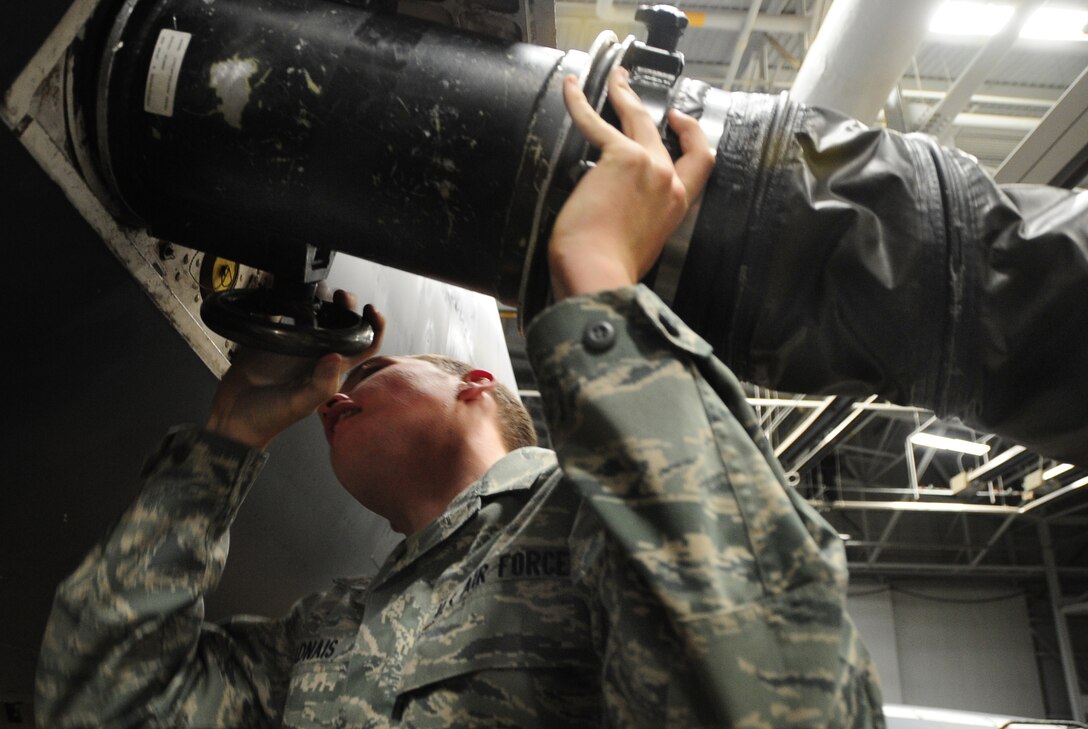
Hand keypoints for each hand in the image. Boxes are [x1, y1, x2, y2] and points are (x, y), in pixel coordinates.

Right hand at [205, 291, 384, 449]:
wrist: (232, 418)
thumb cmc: (269, 417)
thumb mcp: (298, 403)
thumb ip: (320, 384)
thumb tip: (337, 357)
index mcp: (331, 370)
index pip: (364, 347)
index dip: (373, 327)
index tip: (370, 309)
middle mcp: (317, 354)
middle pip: (342, 325)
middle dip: (346, 307)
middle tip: (338, 294)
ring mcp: (295, 345)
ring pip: (316, 315)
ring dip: (320, 299)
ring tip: (316, 287)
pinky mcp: (271, 337)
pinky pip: (283, 313)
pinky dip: (285, 298)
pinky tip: (285, 289)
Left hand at [547, 66, 713, 299]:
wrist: (597, 274)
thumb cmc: (610, 269)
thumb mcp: (641, 246)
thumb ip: (640, 223)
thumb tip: (620, 217)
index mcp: (676, 206)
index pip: (699, 162)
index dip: (691, 136)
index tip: (678, 122)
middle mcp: (668, 182)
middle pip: (664, 133)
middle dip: (647, 106)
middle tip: (631, 89)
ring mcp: (647, 166)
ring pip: (636, 117)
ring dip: (623, 93)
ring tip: (613, 78)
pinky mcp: (619, 157)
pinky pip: (595, 120)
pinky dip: (580, 101)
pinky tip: (570, 87)